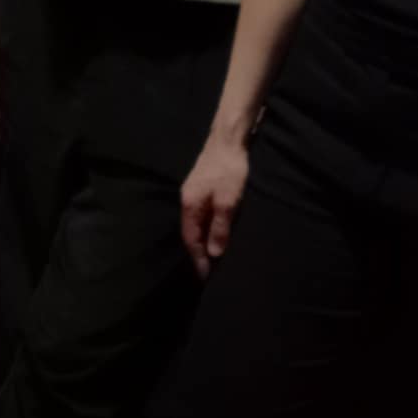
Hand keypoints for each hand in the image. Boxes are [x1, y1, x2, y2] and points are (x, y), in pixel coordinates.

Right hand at [179, 135, 249, 278]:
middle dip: (199, 252)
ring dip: (203, 240)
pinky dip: (207, 227)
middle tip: (209, 271)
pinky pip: (201, 215)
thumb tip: (213, 254)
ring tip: (213, 256)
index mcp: (190, 205)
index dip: (198, 259)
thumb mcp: (228, 202)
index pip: (191, 239)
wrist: (228, 140)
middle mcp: (187, 200)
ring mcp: (193, 192)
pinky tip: (215, 231)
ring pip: (196, 223)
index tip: (206, 277)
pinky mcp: (202, 187)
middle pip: (191, 232)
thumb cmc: (229, 171)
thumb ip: (220, 228)